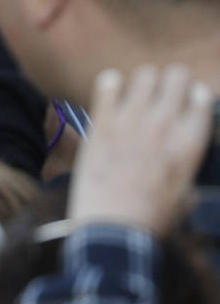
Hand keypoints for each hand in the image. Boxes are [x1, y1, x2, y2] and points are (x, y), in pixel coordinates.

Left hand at [71, 65, 213, 234]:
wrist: (112, 228)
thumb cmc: (153, 217)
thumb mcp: (187, 195)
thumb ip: (188, 168)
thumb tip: (184, 157)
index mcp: (189, 143)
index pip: (201, 98)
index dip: (196, 96)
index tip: (189, 100)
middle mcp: (164, 125)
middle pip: (176, 76)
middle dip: (173, 80)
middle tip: (166, 90)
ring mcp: (131, 121)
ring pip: (144, 75)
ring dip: (145, 81)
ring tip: (139, 93)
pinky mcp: (101, 124)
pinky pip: (108, 85)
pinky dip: (112, 84)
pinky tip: (112, 90)